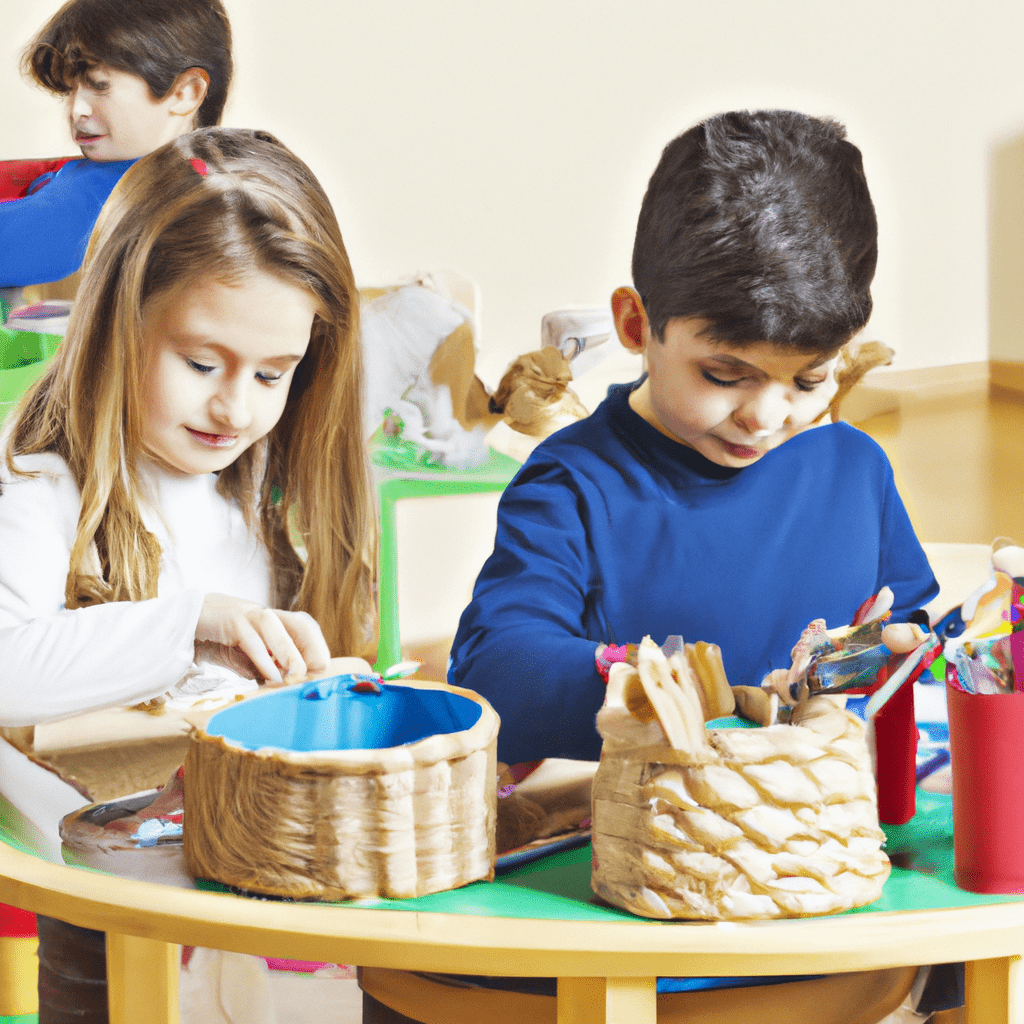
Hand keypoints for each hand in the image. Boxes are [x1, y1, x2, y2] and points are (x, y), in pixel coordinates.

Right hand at [196, 594, 329, 683]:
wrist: (178, 623)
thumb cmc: (216, 640)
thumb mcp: (243, 655)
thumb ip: (261, 666)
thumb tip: (281, 684)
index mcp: (270, 620)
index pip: (304, 626)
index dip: (316, 645)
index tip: (322, 668)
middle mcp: (263, 613)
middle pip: (299, 623)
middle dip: (313, 646)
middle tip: (318, 670)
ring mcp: (246, 613)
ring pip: (277, 628)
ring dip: (290, 652)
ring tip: (296, 675)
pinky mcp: (228, 618)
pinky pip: (250, 639)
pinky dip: (262, 658)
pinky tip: (269, 676)